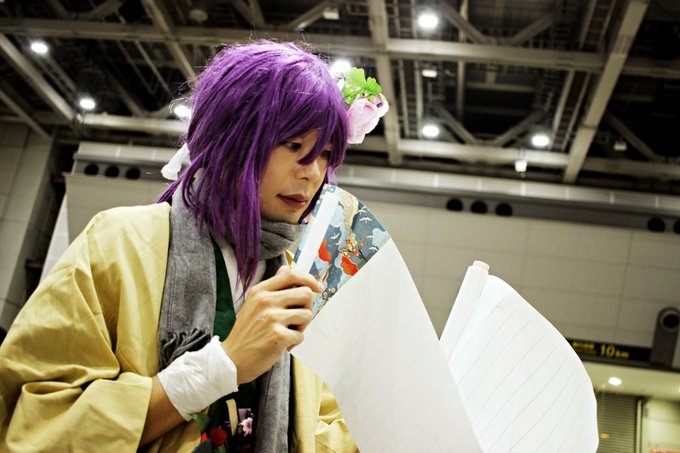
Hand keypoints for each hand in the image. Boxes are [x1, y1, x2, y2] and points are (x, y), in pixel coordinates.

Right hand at [221, 266, 321, 383]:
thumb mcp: (253, 303)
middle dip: (306, 308)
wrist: (232, 359)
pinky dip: (294, 342)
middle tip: (295, 320)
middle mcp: (266, 301)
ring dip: (301, 326)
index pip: (291, 275)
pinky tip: (281, 345)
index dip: (309, 279)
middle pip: (306, 294)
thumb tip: (286, 267)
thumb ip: (272, 286)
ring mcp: (272, 318)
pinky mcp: (278, 336)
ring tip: (286, 333)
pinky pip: (301, 335)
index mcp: (260, 291)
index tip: (318, 288)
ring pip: (307, 314)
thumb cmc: (246, 332)